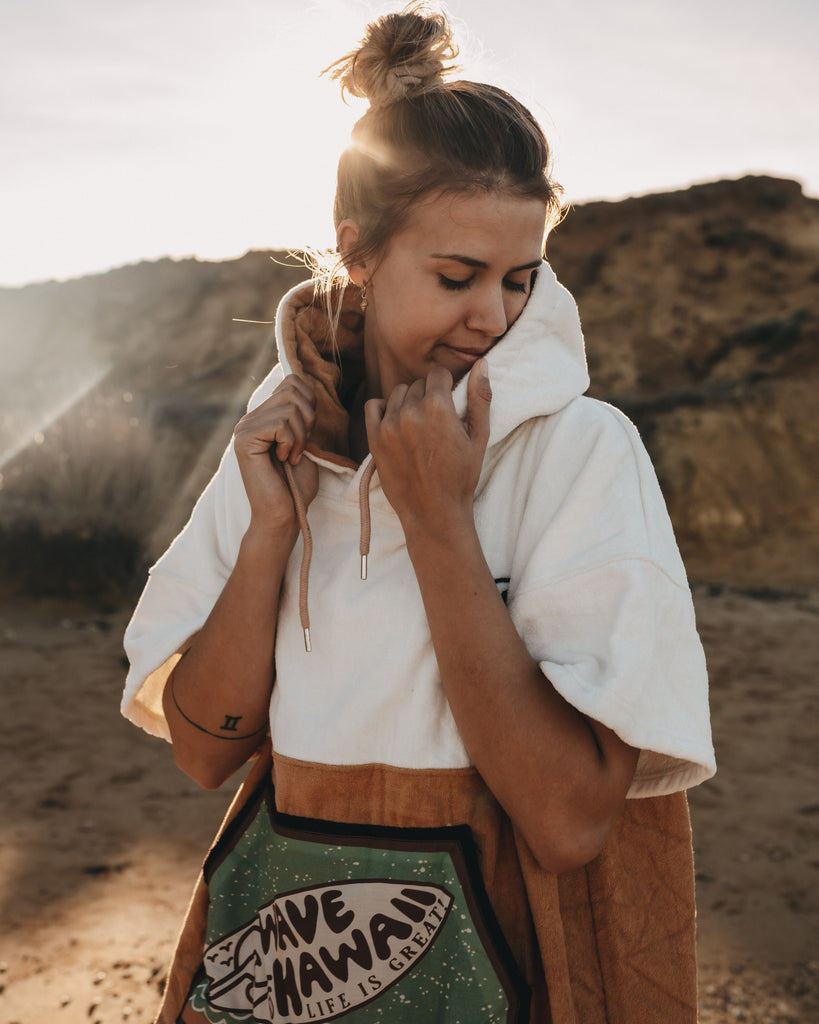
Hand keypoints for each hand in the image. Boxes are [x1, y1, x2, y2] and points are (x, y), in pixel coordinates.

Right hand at [233, 375, 318, 531]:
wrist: (284, 515)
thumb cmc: (296, 485)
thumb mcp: (305, 442)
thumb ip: (303, 415)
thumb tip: (308, 386)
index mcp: (262, 417)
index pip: (292, 382)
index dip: (310, 406)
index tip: (305, 437)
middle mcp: (249, 419)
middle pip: (292, 389)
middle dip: (308, 419)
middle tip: (300, 448)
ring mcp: (244, 428)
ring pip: (290, 406)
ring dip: (301, 436)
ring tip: (291, 457)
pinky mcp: (244, 440)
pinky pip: (281, 424)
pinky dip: (291, 443)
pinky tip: (283, 461)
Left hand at [364, 360, 491, 536]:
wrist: (434, 512)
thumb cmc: (461, 476)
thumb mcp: (479, 437)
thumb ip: (480, 397)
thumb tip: (482, 363)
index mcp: (438, 407)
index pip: (438, 374)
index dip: (446, 385)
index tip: (449, 400)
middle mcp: (411, 411)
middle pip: (418, 384)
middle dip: (428, 395)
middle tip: (436, 419)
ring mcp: (389, 425)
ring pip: (397, 393)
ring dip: (408, 402)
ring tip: (418, 424)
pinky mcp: (374, 438)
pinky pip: (373, 406)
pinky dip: (383, 409)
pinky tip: (396, 423)